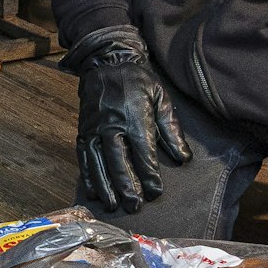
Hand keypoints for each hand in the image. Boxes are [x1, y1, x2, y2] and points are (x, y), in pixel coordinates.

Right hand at [73, 30, 189, 214]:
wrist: (107, 61)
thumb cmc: (139, 81)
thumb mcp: (161, 98)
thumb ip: (171, 129)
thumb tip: (184, 158)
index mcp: (134, 115)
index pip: (143, 151)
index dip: (149, 174)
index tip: (155, 192)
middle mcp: (111, 123)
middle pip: (118, 160)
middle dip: (126, 185)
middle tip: (134, 205)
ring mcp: (94, 127)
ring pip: (98, 161)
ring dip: (105, 185)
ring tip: (113, 205)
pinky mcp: (83, 129)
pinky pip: (83, 155)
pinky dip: (87, 175)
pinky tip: (92, 191)